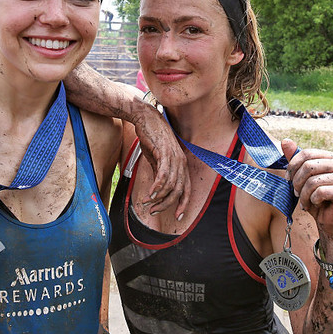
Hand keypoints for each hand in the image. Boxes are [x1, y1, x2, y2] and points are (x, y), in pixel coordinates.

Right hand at [132, 105, 189, 220]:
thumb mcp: (156, 158)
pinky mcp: (164, 153)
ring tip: (148, 203)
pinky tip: (150, 193)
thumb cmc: (151, 137)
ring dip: (160, 197)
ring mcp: (174, 157)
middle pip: (179, 190)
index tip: (177, 216)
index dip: (183, 203)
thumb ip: (159, 173)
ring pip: (171, 185)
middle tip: (154, 211)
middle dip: (167, 204)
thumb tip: (158, 189)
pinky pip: (163, 175)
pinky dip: (157, 187)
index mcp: (181, 164)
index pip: (187, 188)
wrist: (146, 118)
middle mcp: (181, 161)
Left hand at [282, 139, 332, 235]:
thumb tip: (285, 141)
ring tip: (306, 201)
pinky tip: (316, 204)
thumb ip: (296, 159)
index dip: (293, 167)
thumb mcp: (302, 177)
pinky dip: (313, 200)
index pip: (306, 154)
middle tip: (297, 193)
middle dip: (297, 182)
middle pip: (309, 166)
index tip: (288, 179)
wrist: (328, 221)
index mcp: (332, 157)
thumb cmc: (315, 198)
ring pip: (313, 181)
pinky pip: (321, 192)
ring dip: (304, 194)